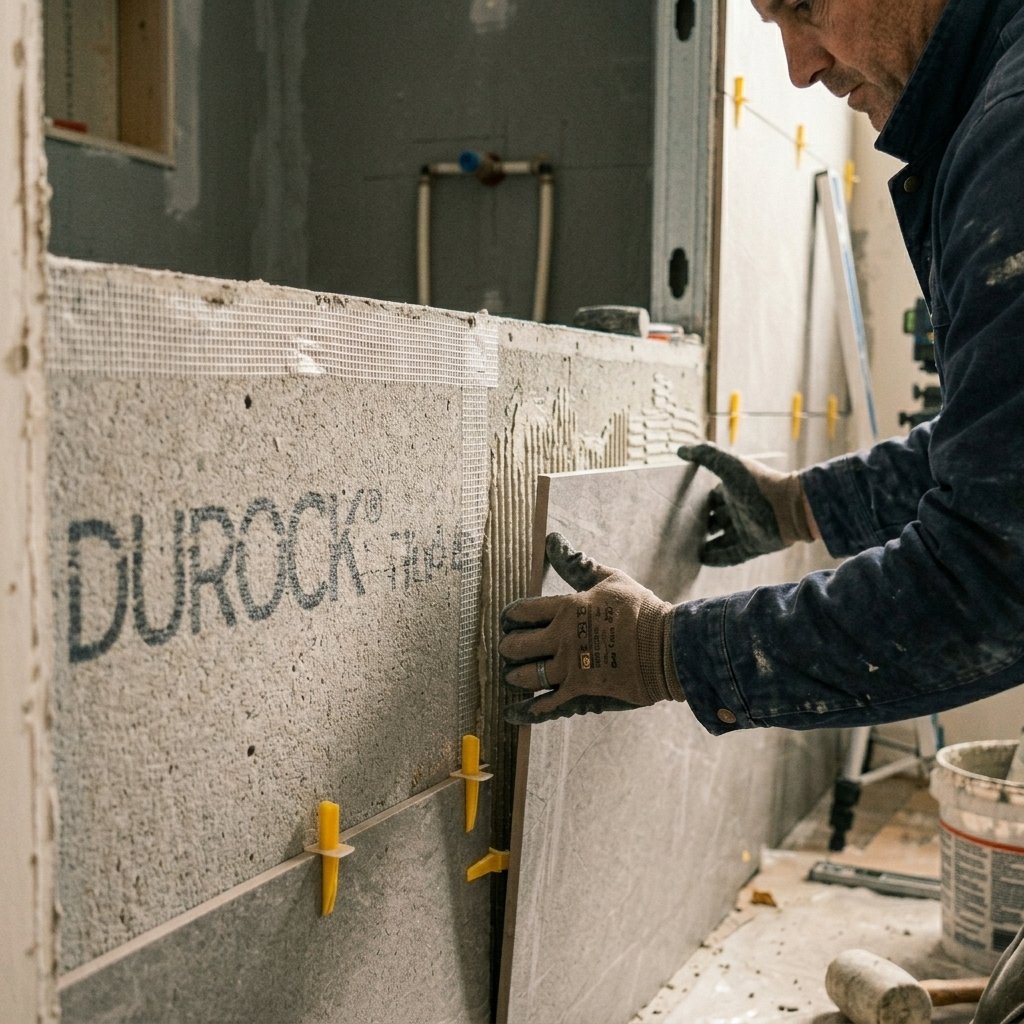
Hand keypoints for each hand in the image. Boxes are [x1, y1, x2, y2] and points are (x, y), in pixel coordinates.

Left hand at [499, 533, 684, 723]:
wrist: (669, 647)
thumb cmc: (641, 609)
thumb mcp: (610, 579)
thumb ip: (578, 563)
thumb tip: (552, 539)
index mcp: (566, 608)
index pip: (521, 612)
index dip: (510, 617)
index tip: (509, 621)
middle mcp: (562, 637)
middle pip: (516, 646)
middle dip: (508, 648)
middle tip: (509, 650)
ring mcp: (570, 666)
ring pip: (526, 676)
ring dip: (516, 677)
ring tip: (514, 676)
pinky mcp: (581, 692)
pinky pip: (546, 704)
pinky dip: (530, 709)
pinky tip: (519, 711)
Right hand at [677, 443, 815, 565]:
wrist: (790, 507)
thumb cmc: (759, 484)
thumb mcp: (730, 465)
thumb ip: (706, 455)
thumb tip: (680, 450)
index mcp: (735, 491)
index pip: (713, 497)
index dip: (699, 501)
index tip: (682, 506)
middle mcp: (739, 510)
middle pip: (716, 519)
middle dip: (701, 523)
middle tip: (681, 530)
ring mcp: (746, 530)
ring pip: (721, 539)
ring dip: (706, 543)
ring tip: (686, 549)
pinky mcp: (752, 547)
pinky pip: (730, 555)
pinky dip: (716, 558)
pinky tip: (701, 560)